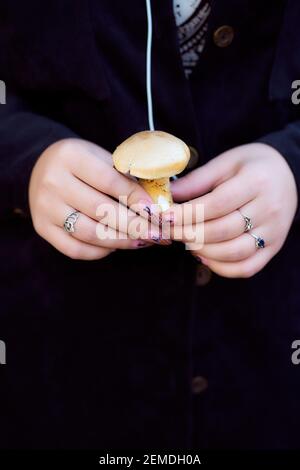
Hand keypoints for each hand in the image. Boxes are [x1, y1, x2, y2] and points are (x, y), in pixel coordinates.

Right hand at [29, 138, 164, 259]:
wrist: (44, 168)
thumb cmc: (83, 164)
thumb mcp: (102, 158)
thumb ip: (125, 177)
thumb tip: (155, 206)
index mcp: (70, 156)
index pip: (109, 181)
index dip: (135, 198)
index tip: (156, 211)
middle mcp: (53, 182)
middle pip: (100, 210)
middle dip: (135, 225)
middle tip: (157, 233)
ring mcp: (45, 207)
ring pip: (89, 233)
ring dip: (121, 241)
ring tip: (142, 241)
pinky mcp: (42, 228)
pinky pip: (75, 249)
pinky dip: (99, 252)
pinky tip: (115, 246)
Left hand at [162, 143, 297, 277]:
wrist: (289, 175)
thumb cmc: (252, 166)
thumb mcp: (227, 162)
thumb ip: (198, 179)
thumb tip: (168, 196)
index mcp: (256, 182)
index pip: (216, 204)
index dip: (187, 213)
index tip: (164, 216)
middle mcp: (269, 209)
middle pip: (222, 231)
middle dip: (188, 233)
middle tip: (168, 231)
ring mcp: (273, 232)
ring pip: (233, 253)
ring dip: (202, 251)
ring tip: (185, 241)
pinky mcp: (274, 247)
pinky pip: (247, 267)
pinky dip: (222, 268)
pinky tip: (204, 257)